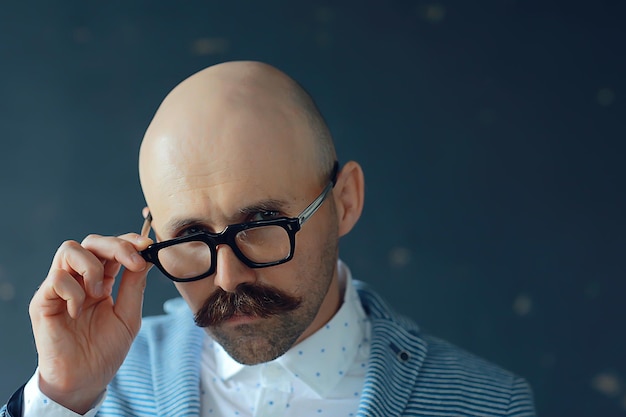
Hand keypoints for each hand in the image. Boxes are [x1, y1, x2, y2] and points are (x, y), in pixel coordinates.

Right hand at [29, 233, 152, 413]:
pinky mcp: (43, 302)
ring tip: (100, 294)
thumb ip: (134, 286)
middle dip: (116, 246)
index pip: (111, 248)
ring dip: (92, 267)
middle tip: (133, 261)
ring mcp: (60, 288)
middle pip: (91, 241)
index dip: (128, 241)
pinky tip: (79, 310)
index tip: (147, 246)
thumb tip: (147, 258)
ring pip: (69, 250)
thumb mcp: (128, 315)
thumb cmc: (105, 350)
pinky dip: (74, 290)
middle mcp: (79, 279)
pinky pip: (56, 278)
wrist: (85, 379)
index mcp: (101, 280)